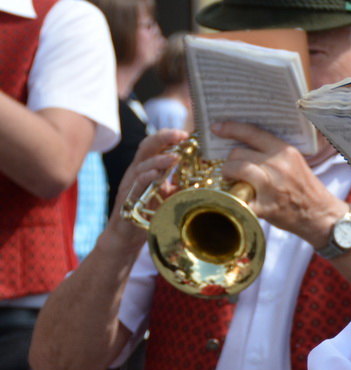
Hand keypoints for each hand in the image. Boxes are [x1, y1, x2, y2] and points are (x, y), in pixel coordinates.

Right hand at [104, 128, 186, 247]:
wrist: (127, 236)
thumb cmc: (150, 211)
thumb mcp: (171, 193)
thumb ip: (182, 181)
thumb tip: (205, 172)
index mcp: (148, 167)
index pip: (156, 145)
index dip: (169, 136)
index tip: (186, 133)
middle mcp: (137, 171)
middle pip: (147, 147)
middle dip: (163, 138)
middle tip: (180, 135)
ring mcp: (131, 184)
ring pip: (141, 165)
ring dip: (158, 160)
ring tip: (174, 157)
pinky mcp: (127, 199)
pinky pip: (134, 186)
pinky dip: (144, 178)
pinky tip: (154, 175)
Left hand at [215, 121, 346, 245]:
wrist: (321, 215)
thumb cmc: (305, 187)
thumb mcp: (294, 162)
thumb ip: (272, 153)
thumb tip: (241, 145)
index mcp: (286, 152)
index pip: (252, 133)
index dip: (230, 128)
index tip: (216, 128)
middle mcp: (278, 166)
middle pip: (238, 153)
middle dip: (231, 160)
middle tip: (234, 168)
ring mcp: (271, 187)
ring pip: (234, 169)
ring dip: (228, 174)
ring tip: (231, 180)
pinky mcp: (265, 207)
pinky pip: (237, 196)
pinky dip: (233, 197)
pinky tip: (239, 198)